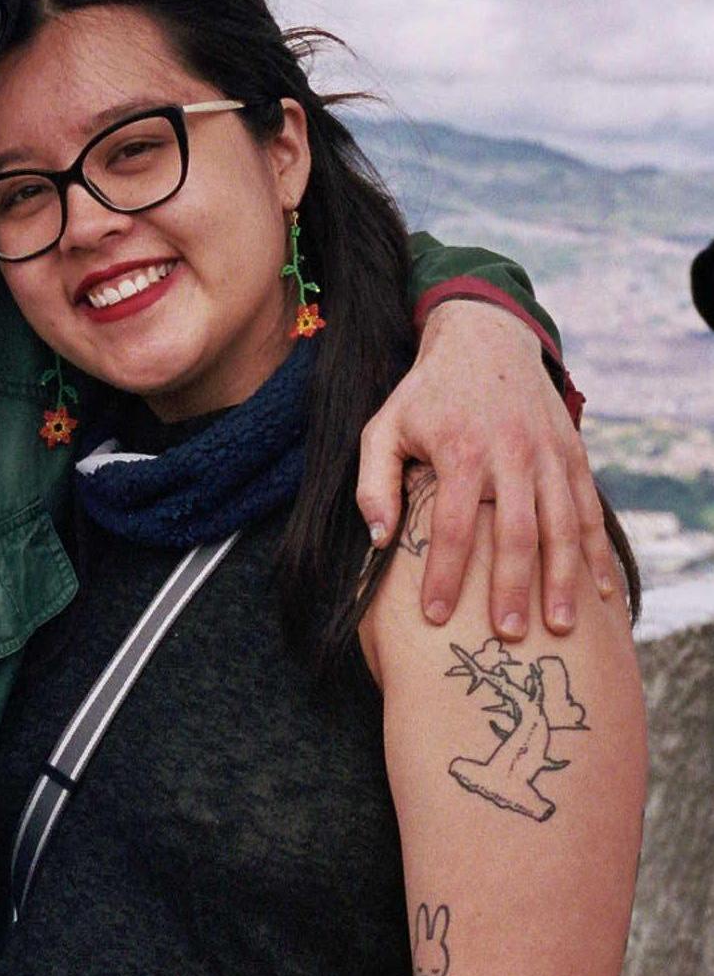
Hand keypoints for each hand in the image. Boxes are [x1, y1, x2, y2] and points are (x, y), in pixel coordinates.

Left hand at [354, 301, 614, 639]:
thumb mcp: (384, 428)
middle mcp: (512, 455)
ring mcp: (549, 455)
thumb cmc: (425, 395)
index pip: (451, 527)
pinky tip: (602, 591)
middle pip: (515, 533)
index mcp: (462, 452)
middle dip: (511, 588)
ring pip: (562, 526)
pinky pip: (589, 509)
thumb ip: (374, 484)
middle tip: (507, 636)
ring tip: (560, 626)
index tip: (435, 616)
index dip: (443, 574)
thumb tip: (379, 540)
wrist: (485, 339)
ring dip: (563, 579)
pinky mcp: (574, 454)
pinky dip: (595, 551)